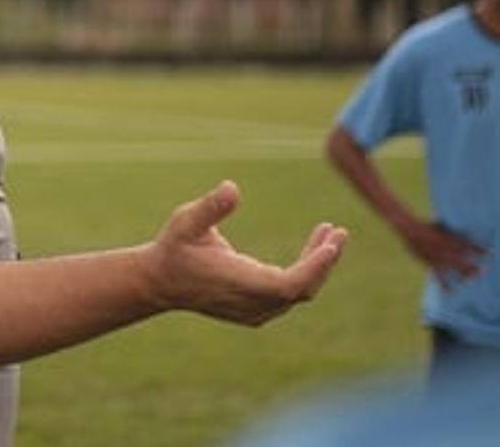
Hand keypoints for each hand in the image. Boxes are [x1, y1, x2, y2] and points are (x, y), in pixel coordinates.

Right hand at [143, 181, 348, 326]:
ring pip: (300, 292)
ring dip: (318, 264)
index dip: (313, 268)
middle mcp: (252, 303)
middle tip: (339, 231)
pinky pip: (292, 293)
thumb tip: (232, 188)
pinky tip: (315, 248)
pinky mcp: (257, 310)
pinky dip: (307, 271)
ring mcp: (255, 311)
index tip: (331, 244)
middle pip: (302, 289)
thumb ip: (210, 207)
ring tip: (330, 232)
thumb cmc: (174, 247)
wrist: (160, 282)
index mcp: (239, 283)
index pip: (289, 285)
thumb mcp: (185, 221)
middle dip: (324, 262)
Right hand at [398, 217, 484, 288]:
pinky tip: (449, 291)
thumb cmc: (426, 225)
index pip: (467, 246)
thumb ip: (450, 230)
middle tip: (483, 271)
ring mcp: (439, 258)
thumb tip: (459, 229)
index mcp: (449, 240)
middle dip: (472, 266)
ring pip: (453, 268)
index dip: (478, 250)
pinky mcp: (431, 264)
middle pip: (462, 260)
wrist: (411, 230)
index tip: (489, 253)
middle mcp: (446, 250)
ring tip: (471, 279)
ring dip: (463, 274)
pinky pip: (439, 276)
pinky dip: (443, 284)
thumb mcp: (441, 225)